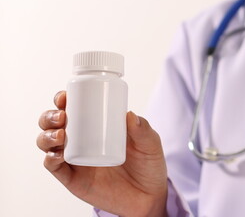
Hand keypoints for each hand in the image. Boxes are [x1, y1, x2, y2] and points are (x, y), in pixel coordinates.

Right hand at [36, 91, 167, 216]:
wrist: (149, 196)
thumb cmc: (148, 165)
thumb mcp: (150, 144)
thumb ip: (143, 130)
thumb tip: (130, 114)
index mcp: (97, 126)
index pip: (74, 108)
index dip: (63, 100)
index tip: (66, 96)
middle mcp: (81, 140)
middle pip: (54, 124)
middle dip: (50, 116)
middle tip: (62, 116)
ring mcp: (75, 159)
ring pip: (48, 143)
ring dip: (47, 135)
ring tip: (60, 135)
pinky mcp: (73, 178)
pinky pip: (54, 168)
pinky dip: (50, 159)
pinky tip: (57, 155)